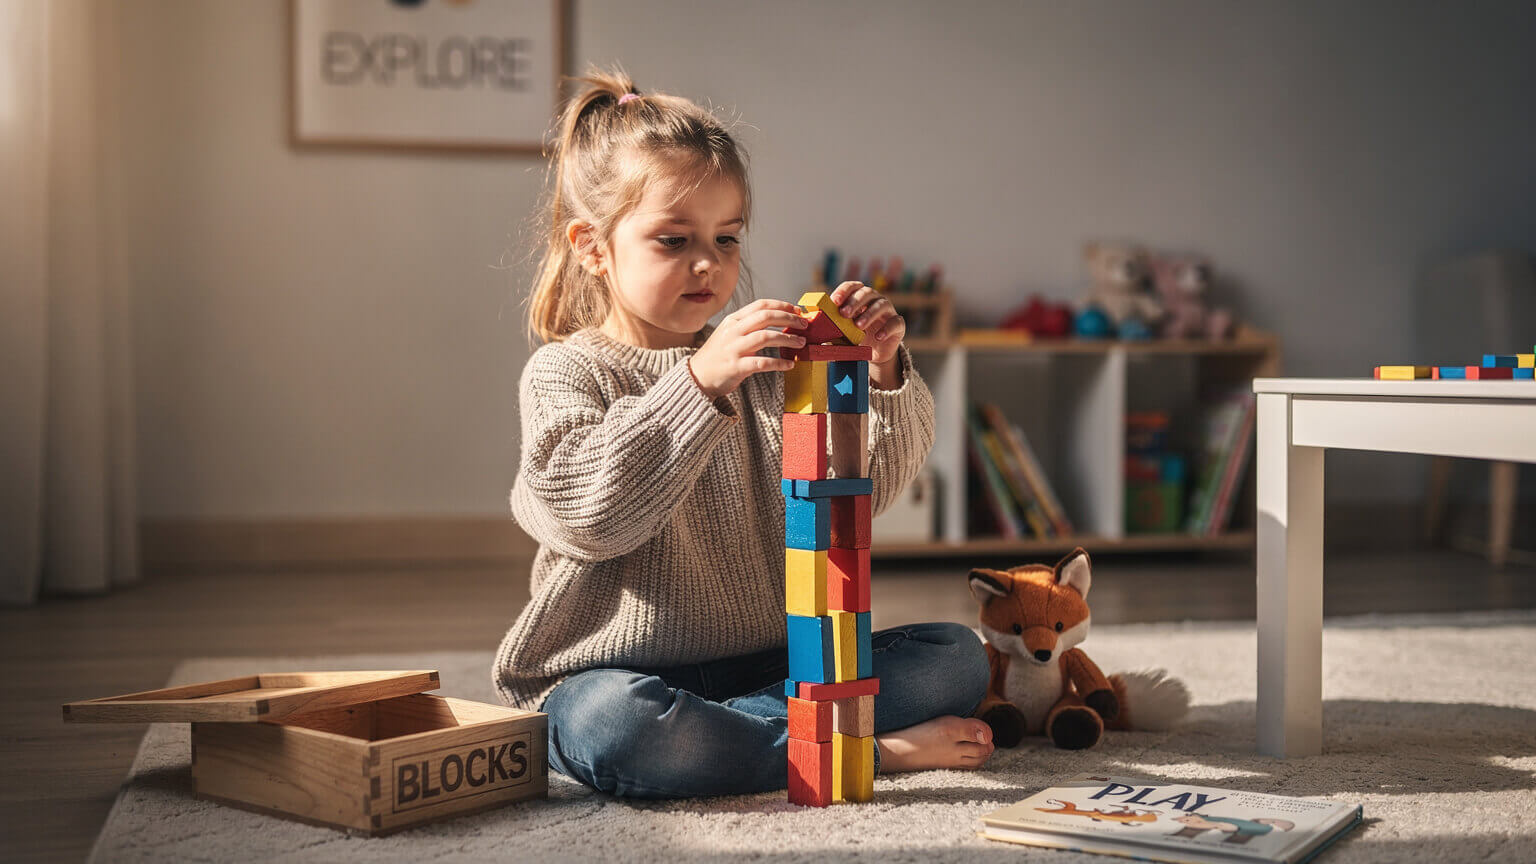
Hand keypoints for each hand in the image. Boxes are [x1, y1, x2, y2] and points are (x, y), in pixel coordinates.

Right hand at [688, 299, 807, 400]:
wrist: (697, 376)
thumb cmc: (718, 355)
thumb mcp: (729, 333)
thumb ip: (749, 326)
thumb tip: (779, 320)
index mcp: (733, 320)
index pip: (761, 305)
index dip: (782, 305)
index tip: (798, 310)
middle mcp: (733, 331)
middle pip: (766, 317)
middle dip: (789, 318)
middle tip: (804, 325)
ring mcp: (734, 349)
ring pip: (766, 337)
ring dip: (787, 338)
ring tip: (801, 343)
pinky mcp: (736, 367)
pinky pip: (762, 363)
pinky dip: (779, 363)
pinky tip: (789, 365)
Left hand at [830, 281, 905, 383]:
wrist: (875, 354)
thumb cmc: (856, 338)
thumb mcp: (841, 334)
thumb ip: (829, 329)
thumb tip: (811, 330)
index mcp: (860, 297)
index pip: (852, 287)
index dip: (843, 291)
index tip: (834, 301)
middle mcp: (875, 299)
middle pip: (866, 293)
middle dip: (854, 302)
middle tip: (844, 314)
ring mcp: (888, 311)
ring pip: (881, 305)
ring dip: (869, 314)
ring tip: (858, 325)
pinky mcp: (898, 324)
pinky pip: (895, 322)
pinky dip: (886, 329)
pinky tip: (878, 337)